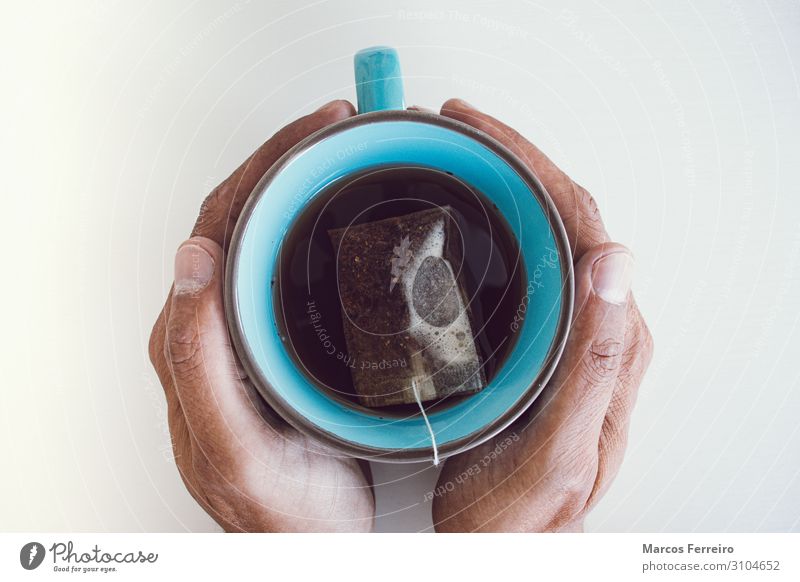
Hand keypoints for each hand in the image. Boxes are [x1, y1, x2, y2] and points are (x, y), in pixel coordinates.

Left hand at [148, 100, 374, 531]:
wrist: (314, 540)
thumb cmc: (278, 505)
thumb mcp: (233, 446)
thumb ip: (199, 364)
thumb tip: (190, 261)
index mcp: (194, 337)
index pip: (219, 222)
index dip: (265, 165)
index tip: (318, 132)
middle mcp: (215, 324)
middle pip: (242, 214)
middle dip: (288, 159)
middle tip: (338, 127)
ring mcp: (251, 328)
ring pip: (267, 233)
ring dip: (303, 185)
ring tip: (346, 155)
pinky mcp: (281, 338)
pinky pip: (292, 262)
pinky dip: (319, 224)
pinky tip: (349, 216)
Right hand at [431, 99, 653, 531]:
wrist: (502, 544)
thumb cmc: (522, 510)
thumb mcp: (557, 451)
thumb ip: (592, 364)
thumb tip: (615, 262)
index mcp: (607, 341)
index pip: (582, 224)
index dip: (531, 165)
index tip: (478, 131)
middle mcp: (595, 328)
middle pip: (566, 215)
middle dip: (514, 159)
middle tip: (462, 126)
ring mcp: (569, 331)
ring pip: (549, 233)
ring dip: (508, 184)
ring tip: (463, 154)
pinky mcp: (544, 341)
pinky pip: (532, 262)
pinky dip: (502, 222)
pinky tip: (472, 214)